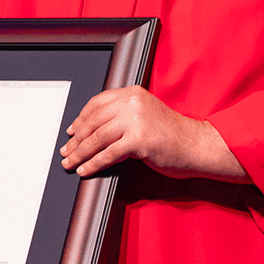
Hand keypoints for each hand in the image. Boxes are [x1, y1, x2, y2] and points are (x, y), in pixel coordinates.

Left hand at [59, 86, 245, 180]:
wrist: (197, 145)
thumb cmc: (173, 134)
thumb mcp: (145, 115)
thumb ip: (123, 116)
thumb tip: (94, 131)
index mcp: (132, 94)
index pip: (96, 104)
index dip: (81, 119)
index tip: (71, 131)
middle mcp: (132, 103)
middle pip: (93, 121)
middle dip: (76, 140)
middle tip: (66, 151)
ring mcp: (135, 120)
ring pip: (97, 138)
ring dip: (80, 153)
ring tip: (71, 163)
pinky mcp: (138, 139)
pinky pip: (108, 154)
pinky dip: (94, 163)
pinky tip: (86, 170)